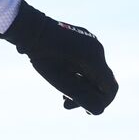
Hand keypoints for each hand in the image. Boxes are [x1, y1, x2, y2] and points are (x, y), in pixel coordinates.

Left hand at [0, 1, 118, 114]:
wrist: (28, 28)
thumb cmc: (40, 55)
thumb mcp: (58, 80)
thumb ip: (79, 96)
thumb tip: (98, 112)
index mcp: (93, 58)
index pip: (110, 87)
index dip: (103, 102)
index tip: (87, 111)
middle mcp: (97, 48)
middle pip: (102, 80)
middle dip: (88, 95)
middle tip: (67, 104)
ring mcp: (92, 43)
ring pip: (95, 71)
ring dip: (84, 85)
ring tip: (63, 95)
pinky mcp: (85, 40)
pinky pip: (89, 61)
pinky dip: (81, 74)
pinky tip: (66, 79)